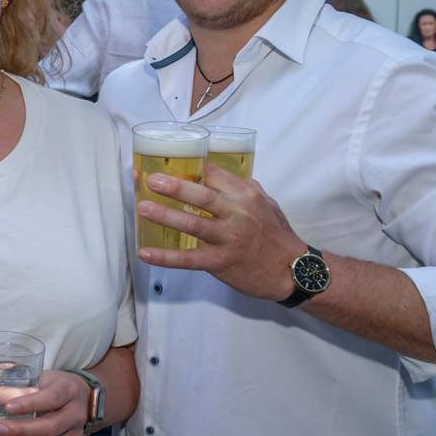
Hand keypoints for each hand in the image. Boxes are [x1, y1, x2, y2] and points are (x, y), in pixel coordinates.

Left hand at [0, 370, 89, 435]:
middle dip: (21, 430)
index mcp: (68, 391)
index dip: (30, 404)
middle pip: (49, 427)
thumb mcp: (42, 377)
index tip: (7, 407)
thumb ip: (18, 384)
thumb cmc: (56, 384)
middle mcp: (74, 415)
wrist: (83, 397)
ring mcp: (72, 434)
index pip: (51, 398)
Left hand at [136, 163, 307, 301]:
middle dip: (175, 187)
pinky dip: (165, 257)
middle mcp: (237, 215)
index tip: (167, 164)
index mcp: (246, 196)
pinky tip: (145, 253)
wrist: (293, 271)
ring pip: (193, 225)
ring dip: (165, 216)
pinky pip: (189, 259)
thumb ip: (243, 189)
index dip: (190, 169)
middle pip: (203, 197)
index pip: (215, 175)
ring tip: (142, 207)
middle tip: (151, 180)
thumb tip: (217, 175)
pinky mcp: (220, 262)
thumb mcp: (267, 204)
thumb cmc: (277, 235)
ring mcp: (228, 239)